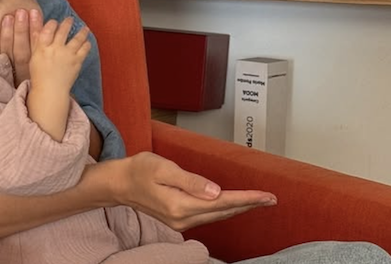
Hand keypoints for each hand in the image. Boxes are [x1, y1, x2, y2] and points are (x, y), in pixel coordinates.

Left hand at [0, 8, 42, 83]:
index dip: (36, 29)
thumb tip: (48, 26)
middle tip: (21, 12)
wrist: (27, 108)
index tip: (34, 12)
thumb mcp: (42, 69)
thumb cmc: (36, 81)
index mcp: (36, 68)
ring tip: (8, 17)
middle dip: (21, 30)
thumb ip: (43, 49)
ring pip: (8, 54)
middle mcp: (23, 72)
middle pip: (22, 50)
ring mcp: (8, 75)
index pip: (36, 47)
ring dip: (8, 35)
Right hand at [28, 17, 90, 93]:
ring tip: (85, 28)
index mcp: (42, 48)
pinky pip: (84, 50)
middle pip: (62, 32)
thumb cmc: (39, 76)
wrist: (51, 91)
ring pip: (76, 39)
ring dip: (81, 32)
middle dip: (67, 23)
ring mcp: (67, 55)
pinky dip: (86, 44)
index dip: (52, 23)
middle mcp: (55, 49)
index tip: (55, 21)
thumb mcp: (33, 58)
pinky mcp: (76, 62)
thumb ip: (36, 43)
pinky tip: (88, 42)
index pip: (47, 30)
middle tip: (70, 19)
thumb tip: (37, 30)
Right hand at [100, 152, 276, 231]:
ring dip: (239, 208)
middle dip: (249, 205)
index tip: (266, 196)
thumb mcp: (164, 168)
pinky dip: (225, 209)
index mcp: (180, 205)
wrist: (119, 183)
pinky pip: (209, 215)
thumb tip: (216, 192)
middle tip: (271, 198)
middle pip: (224, 212)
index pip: (222, 203)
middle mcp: (182, 218)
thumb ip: (191, 180)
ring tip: (259, 201)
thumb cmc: (139, 170)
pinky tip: (233, 204)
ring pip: (218, 215)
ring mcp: (181, 222)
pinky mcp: (179, 219)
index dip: (247, 199)